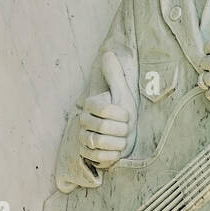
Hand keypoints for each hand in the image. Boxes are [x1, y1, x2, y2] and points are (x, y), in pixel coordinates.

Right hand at [78, 51, 135, 168]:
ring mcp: (82, 138)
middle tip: (126, 130)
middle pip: (103, 128)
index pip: (106, 109)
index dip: (122, 114)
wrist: (127, 136)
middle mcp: (82, 121)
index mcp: (90, 105)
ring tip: (122, 140)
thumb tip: (108, 53)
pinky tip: (117, 151)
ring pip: (99, 143)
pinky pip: (99, 157)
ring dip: (117, 143)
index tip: (127, 116)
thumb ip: (115, 75)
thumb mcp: (123, 94)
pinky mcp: (85, 155)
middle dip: (121, 130)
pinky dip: (112, 156)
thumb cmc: (125, 114)